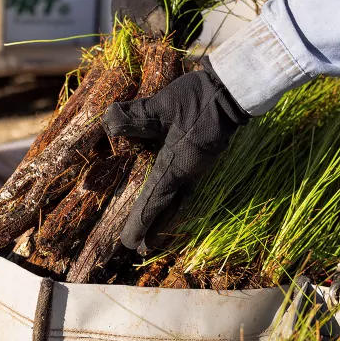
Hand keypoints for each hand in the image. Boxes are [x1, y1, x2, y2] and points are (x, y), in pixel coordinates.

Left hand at [102, 58, 248, 252]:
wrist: (231, 91)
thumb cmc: (195, 100)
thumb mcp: (162, 106)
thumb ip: (134, 116)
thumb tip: (108, 121)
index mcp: (175, 166)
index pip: (154, 201)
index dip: (141, 222)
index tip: (129, 243)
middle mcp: (187, 174)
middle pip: (168, 209)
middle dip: (153, 229)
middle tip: (140, 249)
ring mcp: (196, 168)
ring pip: (178, 201)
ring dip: (165, 218)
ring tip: (153, 235)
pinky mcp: (200, 159)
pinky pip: (185, 189)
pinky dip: (174, 201)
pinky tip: (169, 200)